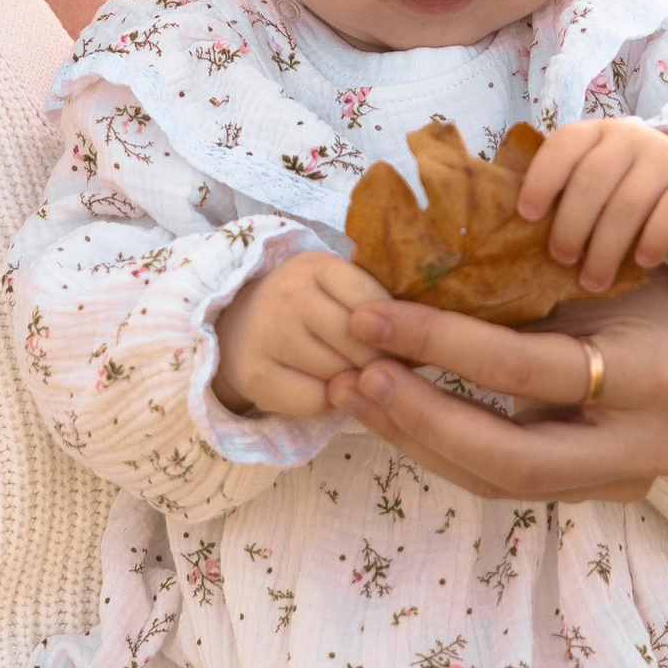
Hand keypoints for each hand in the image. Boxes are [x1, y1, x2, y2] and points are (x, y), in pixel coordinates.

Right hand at [216, 251, 391, 419]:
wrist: (239, 327)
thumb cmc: (309, 310)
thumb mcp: (339, 289)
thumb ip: (378, 304)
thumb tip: (428, 340)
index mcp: (318, 265)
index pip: (376, 304)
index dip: (397, 330)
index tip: (403, 342)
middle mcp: (288, 294)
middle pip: (360, 344)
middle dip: (378, 361)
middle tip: (382, 366)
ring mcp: (267, 334)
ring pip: (340, 375)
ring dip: (352, 382)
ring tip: (346, 371)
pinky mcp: (255, 375)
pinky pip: (316, 401)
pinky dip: (327, 402)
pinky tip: (320, 386)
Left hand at [325, 274, 667, 494]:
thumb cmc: (640, 286)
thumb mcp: (591, 270)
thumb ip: (518, 287)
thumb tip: (400, 278)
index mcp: (656, 377)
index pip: (526, 369)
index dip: (440, 344)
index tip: (371, 316)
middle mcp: (648, 447)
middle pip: (512, 457)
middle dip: (420, 418)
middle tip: (356, 376)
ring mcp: (625, 483)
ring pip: (503, 482)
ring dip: (418, 439)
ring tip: (357, 394)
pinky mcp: (596, 495)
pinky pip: (507, 479)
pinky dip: (444, 447)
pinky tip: (394, 414)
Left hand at [516, 119, 667, 293]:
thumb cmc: (627, 195)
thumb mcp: (593, 184)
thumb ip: (561, 192)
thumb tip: (505, 226)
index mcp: (596, 134)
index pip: (565, 144)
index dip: (543, 179)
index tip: (528, 216)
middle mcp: (632, 138)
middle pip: (593, 180)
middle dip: (572, 225)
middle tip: (562, 260)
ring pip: (629, 203)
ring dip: (606, 248)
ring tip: (594, 280)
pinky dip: (654, 240)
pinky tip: (643, 262)